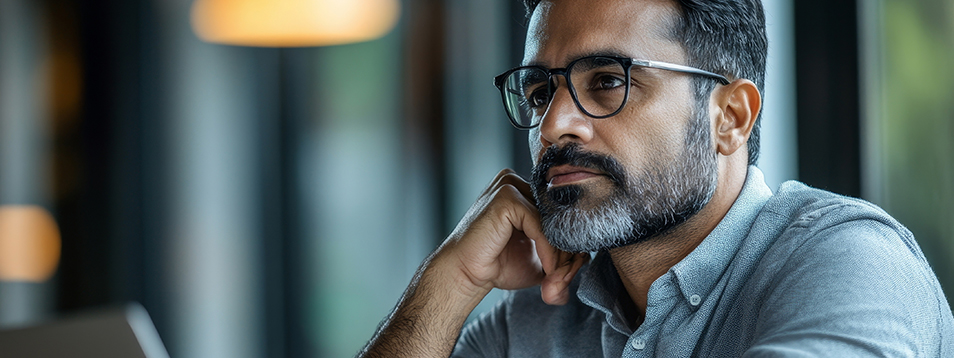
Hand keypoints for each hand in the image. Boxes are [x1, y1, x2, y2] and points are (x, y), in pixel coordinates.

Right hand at [429, 169, 589, 304]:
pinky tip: (547, 271)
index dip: (569, 243)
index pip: (561, 213)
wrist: (465, 274)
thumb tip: (588, 256)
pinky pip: (540, 226)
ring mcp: (510, 185)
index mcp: (524, 191)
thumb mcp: (540, 258)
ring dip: (561, 254)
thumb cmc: (498, 265)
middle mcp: (517, 182)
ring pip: (553, 221)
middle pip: (559, 216)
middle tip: (564, 279)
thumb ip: (563, 253)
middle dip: (567, 250)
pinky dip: (548, 251)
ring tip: (556, 279)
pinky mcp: (506, 197)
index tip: (570, 272)